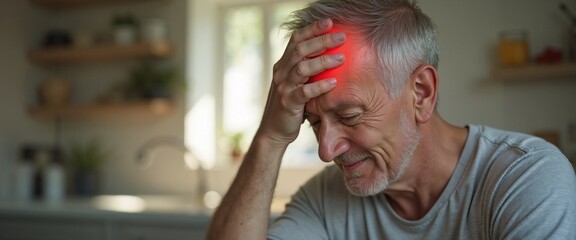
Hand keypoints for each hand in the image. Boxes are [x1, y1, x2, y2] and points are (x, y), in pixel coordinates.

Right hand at [257, 19, 345, 144]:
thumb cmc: (291, 105)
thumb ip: (307, 69)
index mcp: (283, 64)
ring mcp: (283, 87)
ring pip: (302, 68)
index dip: (312, 29)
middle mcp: (281, 72)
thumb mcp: (296, 83)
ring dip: (323, 61)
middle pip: (301, 49)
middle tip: (342, 37)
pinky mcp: (288, 103)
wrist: (274, 130)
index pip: (296, 39)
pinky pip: (304, 92)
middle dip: (322, 40)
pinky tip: (334, 82)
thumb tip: (330, 53)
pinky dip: (319, 86)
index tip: (331, 22)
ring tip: (342, 58)